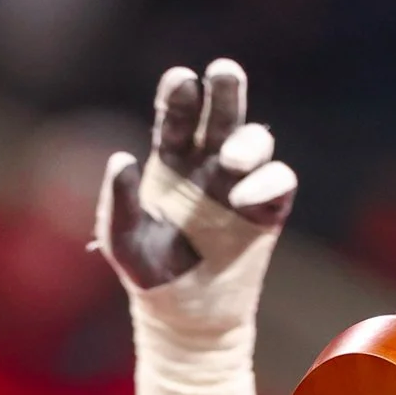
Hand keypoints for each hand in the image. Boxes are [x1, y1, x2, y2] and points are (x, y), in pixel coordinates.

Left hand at [92, 58, 296, 394]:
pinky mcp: (267, 213)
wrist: (187, 322)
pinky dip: (267, 180)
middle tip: (224, 73)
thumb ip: (116, 202)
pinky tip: (242, 197)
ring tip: (229, 161)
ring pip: (255, 140)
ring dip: (247, 141)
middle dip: (226, 88)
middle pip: (224, 110)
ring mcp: (241, 186)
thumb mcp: (122, 242)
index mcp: (173, 160)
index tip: (181, 82)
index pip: (179, 114)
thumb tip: (122, 158)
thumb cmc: (150, 277)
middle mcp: (209, 164)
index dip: (181, 95)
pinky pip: (279, 180)